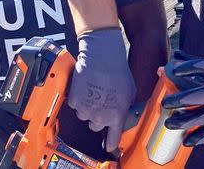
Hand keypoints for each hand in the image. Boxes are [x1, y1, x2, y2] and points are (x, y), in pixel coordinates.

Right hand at [67, 28, 135, 151]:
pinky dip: (78, 98)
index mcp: (116, 116)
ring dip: (88, 107)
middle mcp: (99, 117)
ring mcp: (85, 110)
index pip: (112, 139)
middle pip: (96, 126)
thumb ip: (126, 106)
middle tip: (102, 102)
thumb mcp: (130, 91)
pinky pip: (75, 104)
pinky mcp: (74, 100)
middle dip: (98, 117)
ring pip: (84, 115)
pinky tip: (85, 86)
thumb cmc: (118, 71)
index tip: (109, 146)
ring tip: (94, 91)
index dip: (111, 143)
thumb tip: (124, 109)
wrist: (102, 58)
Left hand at [162, 58, 203, 145]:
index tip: (174, 70)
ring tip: (169, 123)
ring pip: (203, 116)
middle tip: (165, 103)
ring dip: (184, 121)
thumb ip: (197, 64)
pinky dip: (198, 137)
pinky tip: (185, 141)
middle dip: (181, 100)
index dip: (189, 68)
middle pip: (201, 96)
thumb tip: (174, 54)